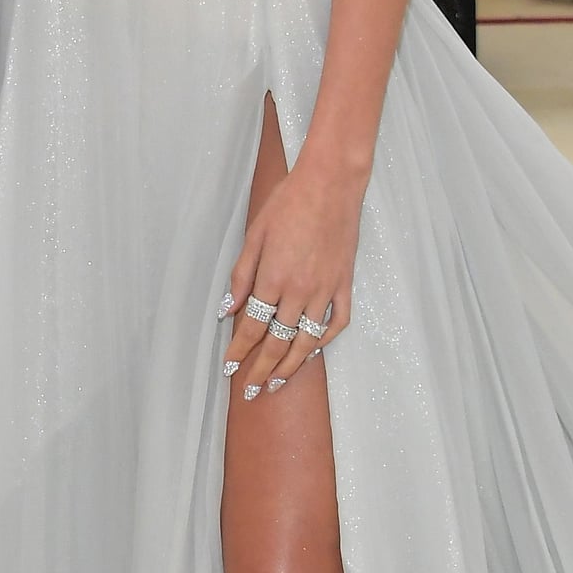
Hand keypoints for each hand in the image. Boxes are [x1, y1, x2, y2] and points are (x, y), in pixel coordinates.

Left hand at [224, 145, 359, 398]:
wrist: (331, 183)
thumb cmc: (289, 202)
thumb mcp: (256, 233)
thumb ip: (241, 274)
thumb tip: (227, 309)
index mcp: (274, 277)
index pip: (252, 326)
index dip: (239, 351)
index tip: (229, 367)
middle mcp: (300, 290)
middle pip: (278, 341)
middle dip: (262, 369)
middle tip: (250, 389)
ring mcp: (326, 289)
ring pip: (307, 340)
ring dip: (291, 365)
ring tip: (278, 382)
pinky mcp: (345, 284)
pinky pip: (336, 322)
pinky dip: (324, 340)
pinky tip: (312, 350)